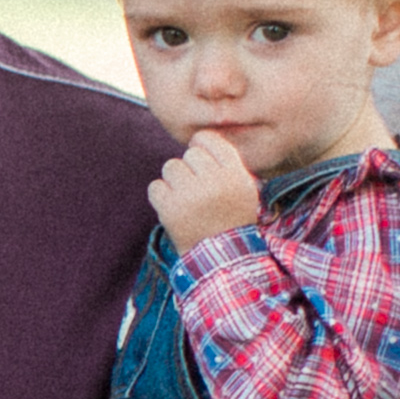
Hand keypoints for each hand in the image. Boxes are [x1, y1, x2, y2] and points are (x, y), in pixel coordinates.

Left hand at [151, 135, 263, 253]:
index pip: (209, 139)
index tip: (200, 161)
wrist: (223, 259)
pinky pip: (155, 187)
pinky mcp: (170, 210)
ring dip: (174, 181)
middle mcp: (214, 182)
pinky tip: (173, 208)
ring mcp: (191, 196)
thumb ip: (225, 163)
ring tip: (186, 199)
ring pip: (171, 167)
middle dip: (189, 168)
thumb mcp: (244, 189)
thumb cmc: (232, 220)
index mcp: (235, 174)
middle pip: (189, 154)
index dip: (201, 146)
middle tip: (196, 188)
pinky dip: (161, 196)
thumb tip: (197, 140)